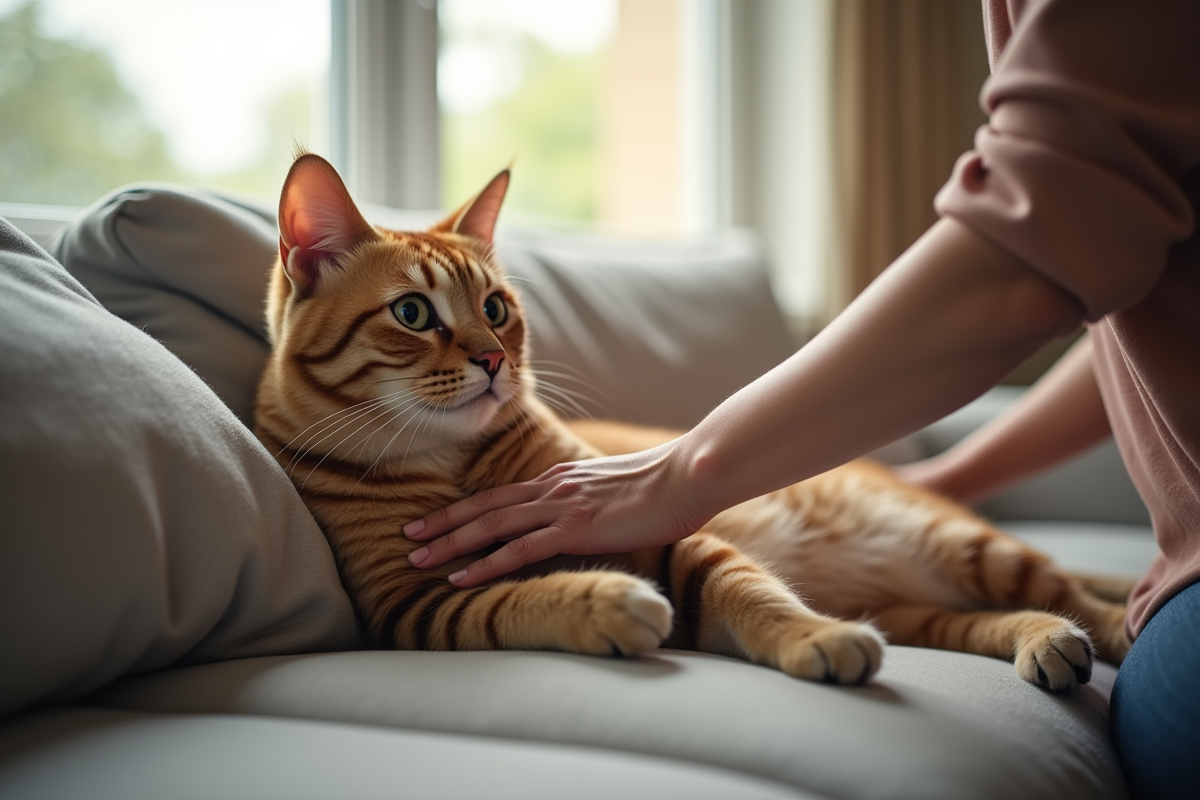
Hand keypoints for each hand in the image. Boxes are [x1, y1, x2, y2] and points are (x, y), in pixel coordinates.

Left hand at [402, 440, 712, 586]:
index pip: (503, 495)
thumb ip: (595, 500)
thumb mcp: (619, 489)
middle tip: (409, 538)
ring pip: (490, 525)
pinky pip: (517, 549)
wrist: (688, 475)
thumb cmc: (666, 485)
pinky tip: (459, 577)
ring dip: (450, 543)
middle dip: (443, 524)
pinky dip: (484, 563)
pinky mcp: (574, 528)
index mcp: (562, 478)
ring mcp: (561, 506)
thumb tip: (591, 517)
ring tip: (417, 559)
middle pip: (485, 506)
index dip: (467, 509)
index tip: (437, 520)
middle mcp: (553, 487)